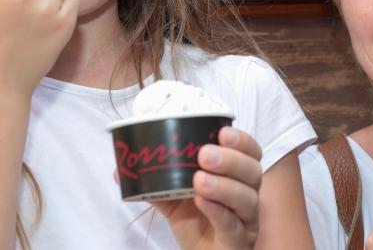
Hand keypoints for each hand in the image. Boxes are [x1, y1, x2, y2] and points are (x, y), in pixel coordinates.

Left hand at [153, 127, 262, 249]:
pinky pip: (233, 225)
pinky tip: (201, 201)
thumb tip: (120, 170)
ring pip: (247, 198)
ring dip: (224, 186)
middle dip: (231, 160)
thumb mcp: (174, 199)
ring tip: (199, 180)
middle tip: (204, 154)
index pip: (251, 153)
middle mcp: (248, 195)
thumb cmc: (195, 223)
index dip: (242, 141)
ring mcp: (246, 220)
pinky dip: (218, 211)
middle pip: (252, 171)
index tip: (222, 132)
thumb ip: (156, 183)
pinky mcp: (238, 242)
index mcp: (238, 177)